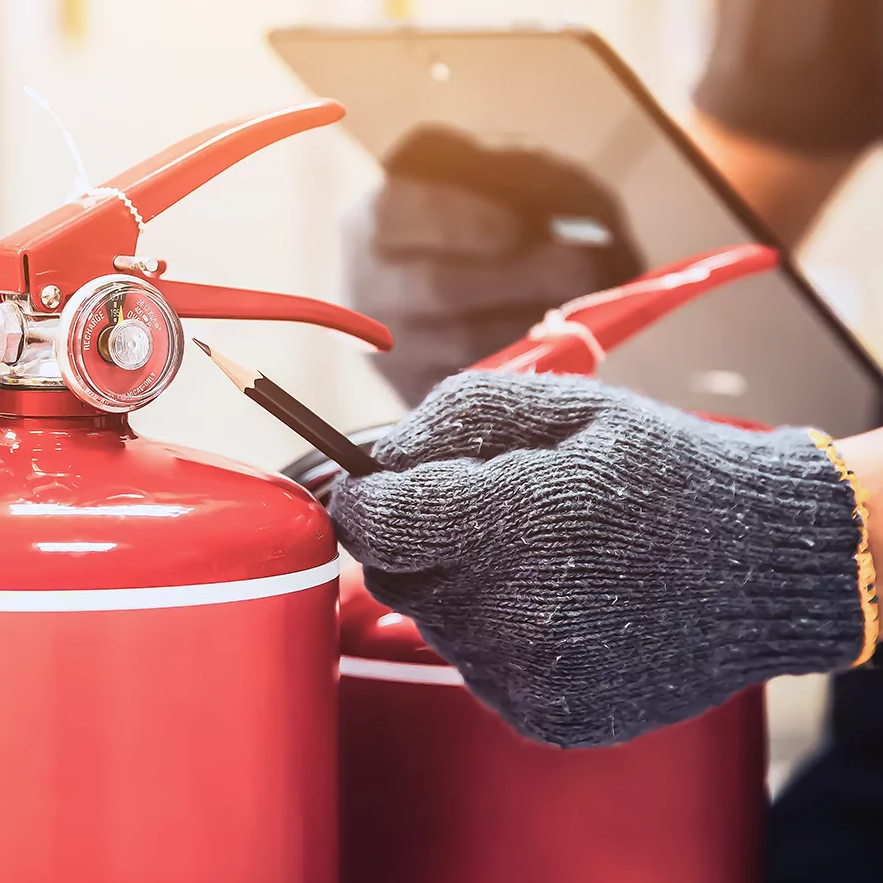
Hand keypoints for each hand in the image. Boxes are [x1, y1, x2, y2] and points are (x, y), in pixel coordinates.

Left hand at [331, 371, 867, 747]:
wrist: (761, 563)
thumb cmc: (666, 471)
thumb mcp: (568, 406)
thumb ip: (457, 417)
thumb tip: (376, 456)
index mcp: (523, 518)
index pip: (380, 522)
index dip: (360, 497)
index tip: (370, 485)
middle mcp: (521, 611)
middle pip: (394, 574)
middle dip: (416, 535)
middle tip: (480, 508)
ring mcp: (535, 675)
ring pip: (434, 621)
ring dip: (459, 583)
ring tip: (539, 553)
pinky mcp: (550, 715)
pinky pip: (479, 667)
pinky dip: (498, 631)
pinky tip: (560, 600)